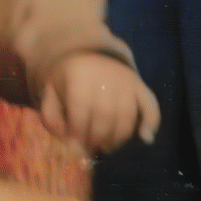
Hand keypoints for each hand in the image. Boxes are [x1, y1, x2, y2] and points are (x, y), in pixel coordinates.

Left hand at [41, 52, 160, 151]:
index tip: (75, 144)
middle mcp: (106, 76)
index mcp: (79, 75)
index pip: (80, 110)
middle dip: (97, 138)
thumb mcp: (49, 92)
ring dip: (117, 138)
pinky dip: (151, 123)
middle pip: (105, 116)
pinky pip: (150, 105)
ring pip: (127, 116)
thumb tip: (69, 143)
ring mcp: (126, 80)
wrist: (88, 54)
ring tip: (107, 146)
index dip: (78, 132)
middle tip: (90, 147)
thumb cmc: (66, 78)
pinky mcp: (139, 85)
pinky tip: (145, 138)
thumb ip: (51, 117)